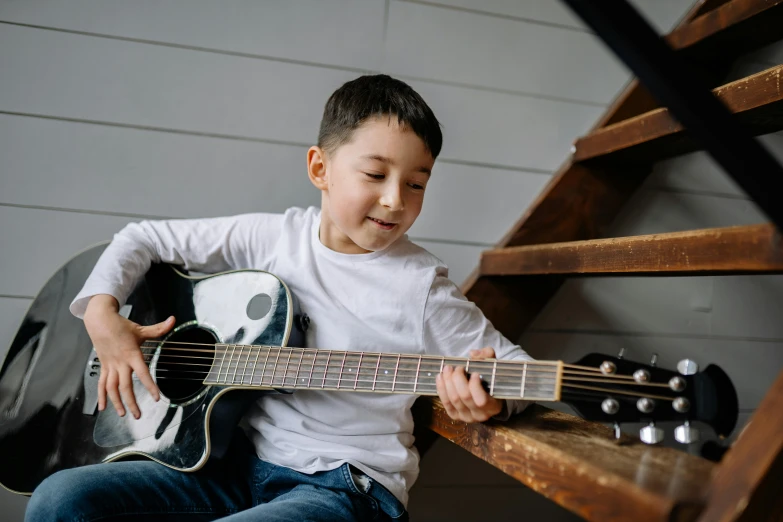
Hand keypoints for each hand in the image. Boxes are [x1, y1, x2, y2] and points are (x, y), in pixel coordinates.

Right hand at [84, 294, 174, 418]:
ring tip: (123, 414)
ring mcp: (110, 366)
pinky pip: (101, 383)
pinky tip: (103, 407)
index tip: (156, 398)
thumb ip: (159, 328)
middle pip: (125, 386)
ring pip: (111, 388)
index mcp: (132, 354)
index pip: (143, 373)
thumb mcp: (141, 328)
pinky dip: (101, 396)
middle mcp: (120, 362)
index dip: (150, 386)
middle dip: (131, 402)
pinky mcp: (103, 366)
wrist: (99, 320)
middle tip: (138, 415)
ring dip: (116, 402)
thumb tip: (173, 319)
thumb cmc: (121, 325)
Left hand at [436, 346, 503, 422]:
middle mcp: (480, 415)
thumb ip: (487, 355)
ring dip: (448, 381)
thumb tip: (473, 354)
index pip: (481, 400)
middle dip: (458, 379)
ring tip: (447, 369)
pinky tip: (440, 377)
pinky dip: (441, 388)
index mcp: (494, 406)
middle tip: (458, 367)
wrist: (485, 393)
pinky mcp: (455, 415)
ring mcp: (466, 417)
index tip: (475, 373)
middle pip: (464, 397)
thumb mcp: (493, 364)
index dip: (475, 385)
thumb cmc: (490, 378)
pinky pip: (445, 403)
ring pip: (453, 399)